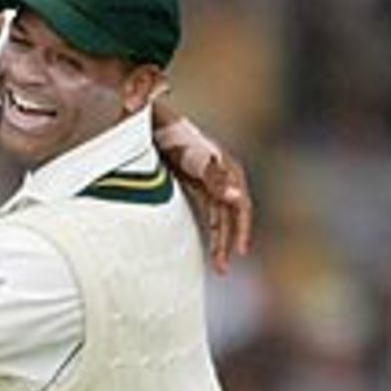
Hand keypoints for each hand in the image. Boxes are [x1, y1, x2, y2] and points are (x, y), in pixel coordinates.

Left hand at [154, 118, 252, 273]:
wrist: (150, 121)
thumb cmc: (169, 134)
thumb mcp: (187, 152)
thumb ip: (212, 175)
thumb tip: (237, 197)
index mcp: (223, 164)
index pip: (238, 201)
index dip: (240, 225)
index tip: (238, 250)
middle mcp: (223, 173)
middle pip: (234, 213)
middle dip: (232, 240)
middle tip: (226, 265)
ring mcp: (212, 181)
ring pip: (223, 219)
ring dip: (222, 243)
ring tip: (220, 270)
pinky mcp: (201, 187)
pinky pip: (214, 216)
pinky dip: (214, 235)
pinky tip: (213, 255)